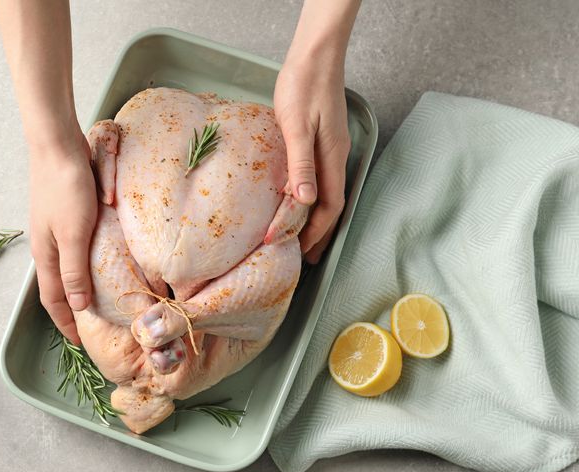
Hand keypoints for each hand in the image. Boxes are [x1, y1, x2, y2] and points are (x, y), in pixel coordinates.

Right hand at [29, 131, 97, 344]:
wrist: (57, 146)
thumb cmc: (66, 188)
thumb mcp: (74, 234)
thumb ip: (74, 271)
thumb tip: (78, 307)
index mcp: (45, 255)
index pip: (53, 300)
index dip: (66, 323)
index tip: (80, 343)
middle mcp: (46, 246)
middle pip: (57, 287)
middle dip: (71, 310)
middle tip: (91, 326)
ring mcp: (53, 230)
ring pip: (64, 268)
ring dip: (77, 286)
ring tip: (98, 299)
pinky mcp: (64, 215)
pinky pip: (73, 250)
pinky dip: (83, 264)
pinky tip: (100, 262)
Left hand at [274, 58, 350, 263]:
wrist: (315, 55)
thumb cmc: (304, 85)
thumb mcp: (297, 126)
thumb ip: (302, 163)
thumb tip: (306, 200)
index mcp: (332, 157)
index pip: (330, 206)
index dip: (317, 231)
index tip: (301, 250)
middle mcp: (336, 156)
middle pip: (333, 204)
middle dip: (321, 232)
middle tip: (306, 255)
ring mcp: (331, 148)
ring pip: (328, 192)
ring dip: (317, 217)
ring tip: (302, 236)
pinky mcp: (323, 139)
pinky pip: (321, 177)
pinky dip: (312, 196)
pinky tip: (299, 199)